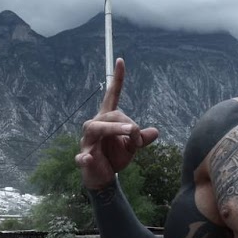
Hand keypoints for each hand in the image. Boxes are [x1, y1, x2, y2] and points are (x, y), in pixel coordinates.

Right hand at [76, 57, 159, 188]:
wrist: (102, 177)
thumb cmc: (115, 156)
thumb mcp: (132, 146)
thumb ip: (142, 138)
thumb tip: (155, 132)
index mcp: (107, 119)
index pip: (111, 96)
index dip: (117, 79)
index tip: (120, 61)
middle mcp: (94, 125)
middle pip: (111, 115)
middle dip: (128, 124)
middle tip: (139, 138)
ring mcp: (87, 141)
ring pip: (97, 128)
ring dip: (114, 129)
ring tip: (131, 132)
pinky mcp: (83, 157)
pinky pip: (82, 156)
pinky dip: (85, 157)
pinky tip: (88, 158)